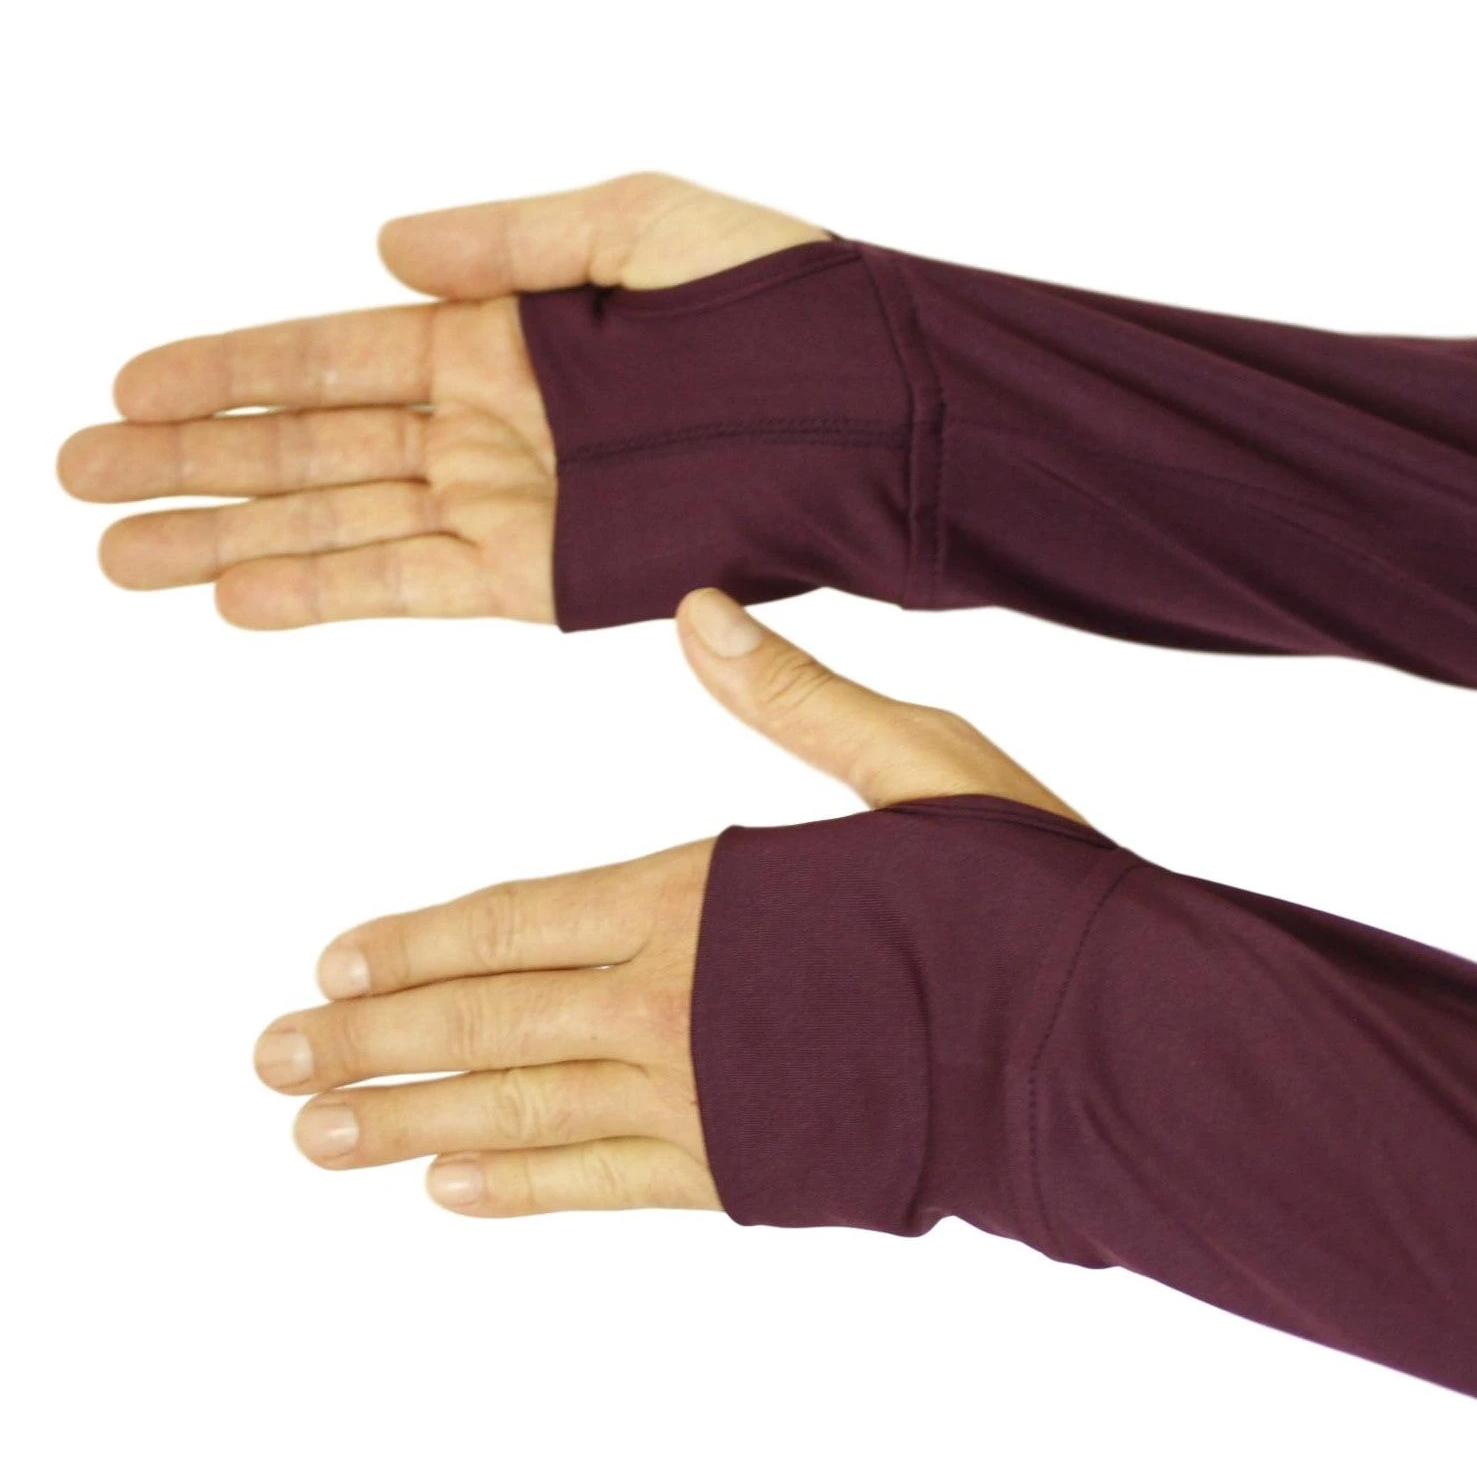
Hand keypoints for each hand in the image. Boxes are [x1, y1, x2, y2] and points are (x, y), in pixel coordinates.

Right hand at [57, 174, 828, 627]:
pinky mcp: (552, 577)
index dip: (227, 366)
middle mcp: (490, 424)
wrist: (886, 419)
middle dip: (192, 459)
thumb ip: (510, 239)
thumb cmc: (788, 307)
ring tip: (119, 554)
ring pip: (341, 522)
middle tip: (76, 471)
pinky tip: (238, 596)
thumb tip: (381, 244)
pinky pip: (415, 582)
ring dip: (228, 536)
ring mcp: (513, 504)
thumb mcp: (644, 225)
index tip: (131, 377)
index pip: (331, 353)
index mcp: (503, 332)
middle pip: (310, 445)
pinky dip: (327, 591)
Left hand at [251, 589, 1081, 1216]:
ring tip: (317, 1138)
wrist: (1112, 1047)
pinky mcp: (747, 1173)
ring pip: (519, 1115)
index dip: (419, 941)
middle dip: (370, 1040)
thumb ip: (796, 700)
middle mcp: (680, 999)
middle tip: (271, 1059)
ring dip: (409, 1125)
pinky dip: (522, 1190)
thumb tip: (702, 611)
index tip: (331, 957)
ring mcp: (705, 1098)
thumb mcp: (920, 763)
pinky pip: (605, 1187)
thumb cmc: (1026, 897)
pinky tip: (453, 1193)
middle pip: (489, 1022)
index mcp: (708, 889)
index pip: (521, 916)